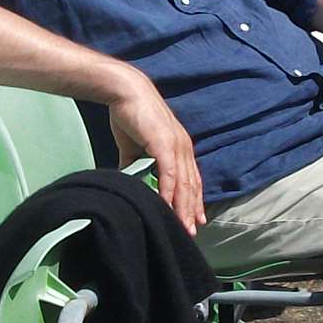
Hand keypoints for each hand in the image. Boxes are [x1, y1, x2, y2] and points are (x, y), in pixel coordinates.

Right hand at [103, 69, 204, 234]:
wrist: (125, 91)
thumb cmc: (130, 115)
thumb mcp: (134, 145)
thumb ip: (134, 163)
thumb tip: (127, 178)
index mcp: (180, 147)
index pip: (191, 179)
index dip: (194, 200)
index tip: (196, 219)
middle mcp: (183, 147)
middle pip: (191, 185)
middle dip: (192, 210)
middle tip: (192, 231)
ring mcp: (176, 145)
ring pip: (183, 183)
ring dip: (183, 206)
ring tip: (183, 226)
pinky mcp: (164, 144)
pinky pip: (169, 173)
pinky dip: (170, 192)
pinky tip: (168, 207)